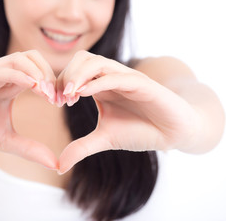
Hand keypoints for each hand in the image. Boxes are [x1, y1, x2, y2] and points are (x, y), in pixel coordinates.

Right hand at [0, 51, 58, 168]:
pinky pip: (2, 68)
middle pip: (34, 58)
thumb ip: (29, 149)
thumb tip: (55, 164)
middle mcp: (2, 75)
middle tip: (57, 97)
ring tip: (47, 93)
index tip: (62, 103)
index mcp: (11, 85)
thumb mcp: (5, 141)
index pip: (39, 72)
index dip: (54, 85)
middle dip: (50, 75)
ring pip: (20, 58)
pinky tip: (32, 86)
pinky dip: (20, 74)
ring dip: (38, 73)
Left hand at [56, 51, 199, 173]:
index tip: (53, 101)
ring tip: (68, 96)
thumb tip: (59, 166)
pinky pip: (117, 76)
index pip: (74, 71)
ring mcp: (126, 78)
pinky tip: (84, 94)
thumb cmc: (140, 130)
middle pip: (82, 59)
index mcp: (101, 86)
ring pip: (97, 62)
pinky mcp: (142, 84)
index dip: (59, 83)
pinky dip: (98, 82)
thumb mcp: (105, 139)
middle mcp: (111, 77)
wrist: (172, 132)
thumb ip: (81, 147)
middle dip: (65, 75)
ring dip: (78, 75)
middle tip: (58, 99)